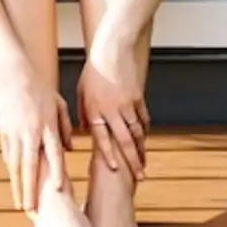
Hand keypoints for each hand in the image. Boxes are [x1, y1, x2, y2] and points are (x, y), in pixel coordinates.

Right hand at [0, 72, 72, 211]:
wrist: (13, 73)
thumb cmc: (40, 88)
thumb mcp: (58, 105)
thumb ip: (65, 128)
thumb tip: (69, 149)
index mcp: (46, 125)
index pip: (53, 152)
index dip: (56, 171)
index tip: (59, 189)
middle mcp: (30, 132)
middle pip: (31, 166)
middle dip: (31, 190)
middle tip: (31, 211)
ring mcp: (14, 134)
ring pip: (16, 166)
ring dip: (18, 187)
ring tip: (21, 205)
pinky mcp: (4, 132)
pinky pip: (8, 155)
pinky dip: (12, 171)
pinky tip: (15, 184)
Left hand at [77, 35, 147, 178]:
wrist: (113, 49)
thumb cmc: (93, 71)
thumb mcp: (81, 92)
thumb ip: (84, 114)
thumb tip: (86, 132)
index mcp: (95, 109)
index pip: (103, 138)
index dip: (110, 156)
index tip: (117, 171)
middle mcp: (112, 109)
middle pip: (125, 140)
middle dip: (133, 161)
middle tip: (140, 177)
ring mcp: (127, 103)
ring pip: (137, 132)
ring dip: (141, 150)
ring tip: (144, 164)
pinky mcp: (138, 97)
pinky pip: (143, 119)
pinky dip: (145, 131)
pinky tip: (145, 141)